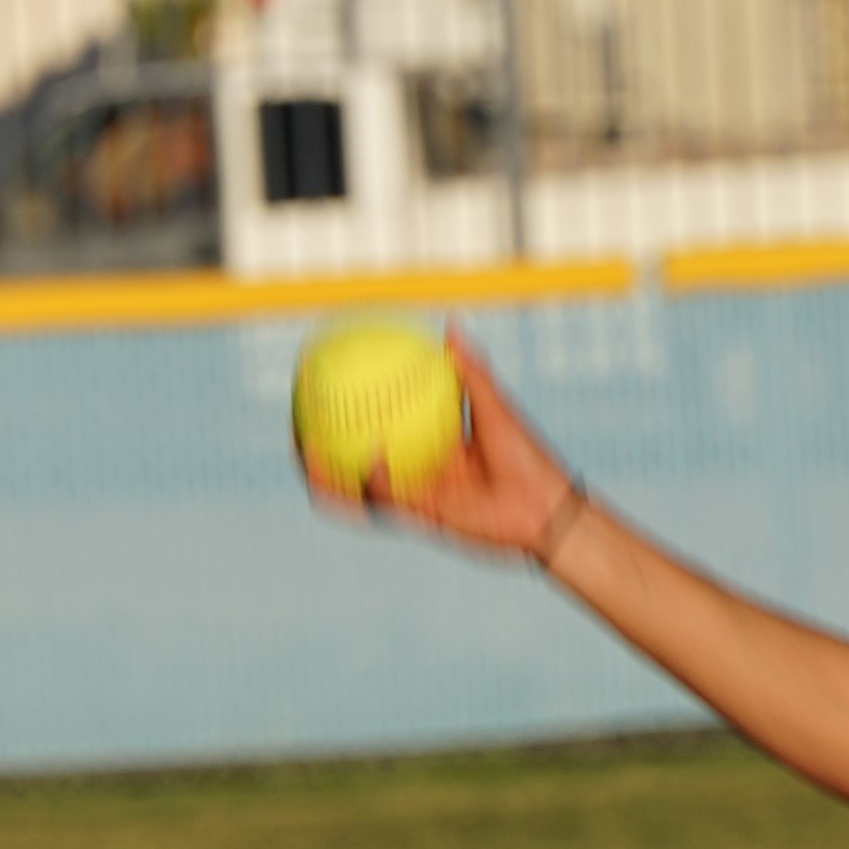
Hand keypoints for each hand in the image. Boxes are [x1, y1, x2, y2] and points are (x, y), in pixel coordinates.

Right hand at [302, 327, 589, 565]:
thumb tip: (450, 328)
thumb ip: (472, 373)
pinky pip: (385, 504)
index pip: (380, 419)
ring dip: (327, 473)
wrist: (549, 509)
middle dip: (323, 440)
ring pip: (357, 484)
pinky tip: (357, 468)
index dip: (351, 404)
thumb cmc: (529, 457)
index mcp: (430, 441)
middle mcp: (417, 467)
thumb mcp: (497, 409)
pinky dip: (367, 488)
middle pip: (356, 453)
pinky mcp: (423, 520)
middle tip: (298, 415)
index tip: (327, 380)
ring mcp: (416, 494)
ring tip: (303, 450)